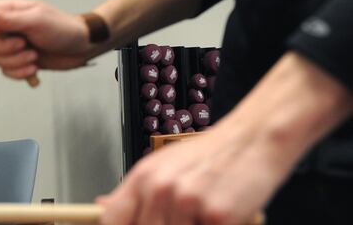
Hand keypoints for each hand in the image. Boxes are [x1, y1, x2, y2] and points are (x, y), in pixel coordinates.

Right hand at [0, 0, 91, 78]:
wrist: (81, 48)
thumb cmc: (62, 28)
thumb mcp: (37, 19)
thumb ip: (9, 17)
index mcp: (7, 10)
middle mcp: (4, 28)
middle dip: (3, 48)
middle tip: (24, 44)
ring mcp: (9, 45)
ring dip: (14, 62)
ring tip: (33, 55)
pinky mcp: (16, 61)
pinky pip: (5, 71)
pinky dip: (19, 72)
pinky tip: (34, 67)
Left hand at [97, 52, 352, 224]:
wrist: (253, 139)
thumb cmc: (211, 155)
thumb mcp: (164, 166)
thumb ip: (134, 193)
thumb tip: (102, 207)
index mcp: (143, 178)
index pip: (112, 219)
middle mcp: (160, 189)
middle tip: (187, 216)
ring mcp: (187, 202)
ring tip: (204, 213)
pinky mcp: (217, 215)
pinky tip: (224, 215)